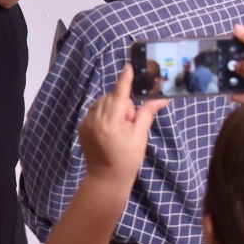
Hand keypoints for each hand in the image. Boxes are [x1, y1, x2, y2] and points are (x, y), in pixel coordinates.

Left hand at [78, 65, 168, 189]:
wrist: (106, 177)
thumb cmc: (127, 158)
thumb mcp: (140, 136)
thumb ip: (146, 113)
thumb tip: (161, 98)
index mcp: (110, 121)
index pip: (120, 94)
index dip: (125, 80)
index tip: (128, 66)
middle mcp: (95, 119)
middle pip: (112, 97)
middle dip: (123, 104)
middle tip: (129, 123)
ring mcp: (86, 122)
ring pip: (102, 102)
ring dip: (113, 108)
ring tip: (120, 128)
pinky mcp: (81, 126)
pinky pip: (95, 110)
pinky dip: (104, 113)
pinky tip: (110, 129)